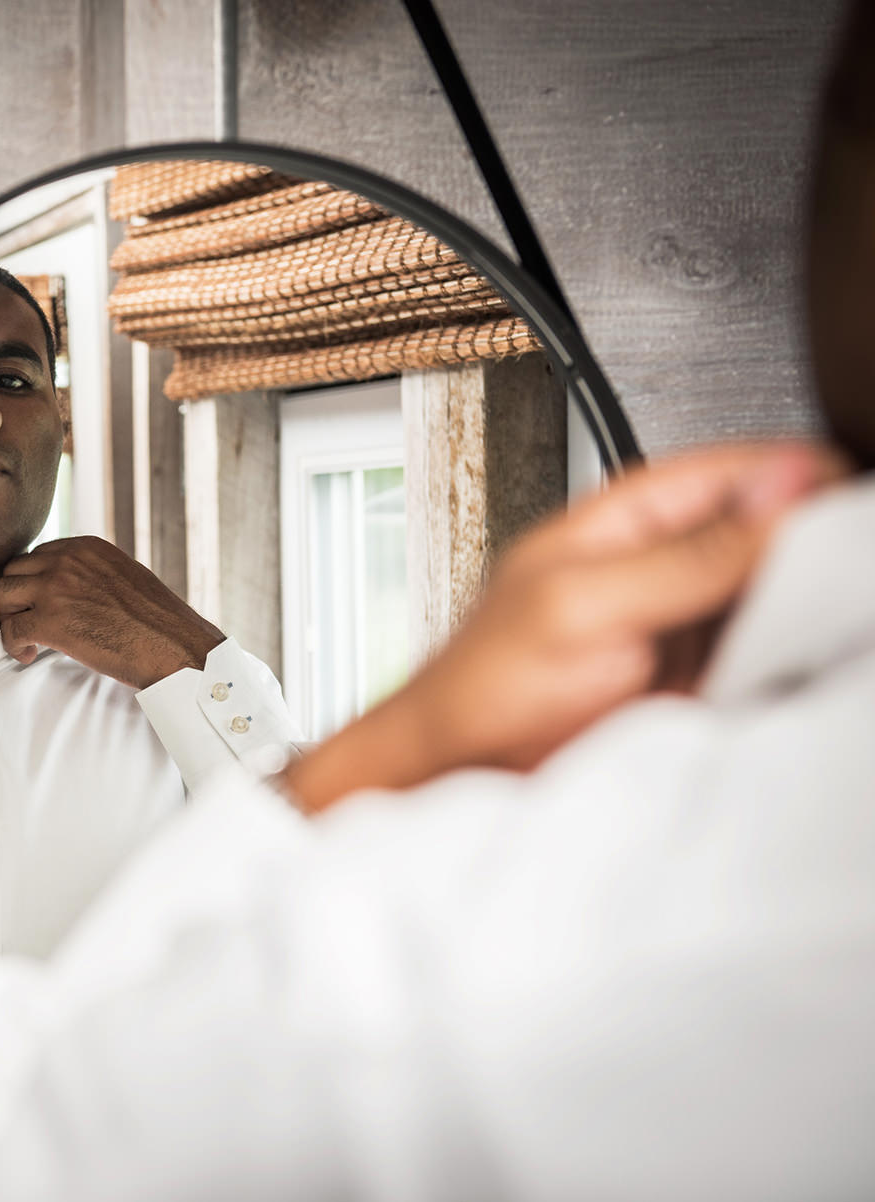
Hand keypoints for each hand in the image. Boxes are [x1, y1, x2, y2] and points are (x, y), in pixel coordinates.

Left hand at [0, 535, 223, 688]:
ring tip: (28, 640)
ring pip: (2, 595)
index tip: (40, 605)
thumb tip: (72, 587)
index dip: (33, 583)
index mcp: (85, 547)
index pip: (36, 555)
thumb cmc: (156, 620)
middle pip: (13, 570)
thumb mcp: (123, 575)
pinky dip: (14, 645)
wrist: (173, 646)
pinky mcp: (51, 621)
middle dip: (15, 598)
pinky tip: (30, 655)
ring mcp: (56, 588)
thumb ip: (91, 572)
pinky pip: (11, 630)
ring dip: (9, 619)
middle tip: (27, 622)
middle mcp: (67, 560)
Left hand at [284, 441, 846, 813]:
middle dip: (818, 549)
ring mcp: (690, 625)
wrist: (457, 774)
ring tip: (832, 622)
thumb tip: (780, 491)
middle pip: (779, 532)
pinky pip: (773, 660)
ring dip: (814, 608)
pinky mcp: (703, 683)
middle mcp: (669, 564)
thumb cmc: (482, 685)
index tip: (853, 510)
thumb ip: (687, 552)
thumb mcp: (584, 604)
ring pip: (786, 597)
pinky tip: (807, 666)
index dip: (807, 480)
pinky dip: (797, 661)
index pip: (747, 468)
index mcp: (633, 517)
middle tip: (848, 579)